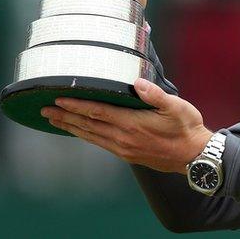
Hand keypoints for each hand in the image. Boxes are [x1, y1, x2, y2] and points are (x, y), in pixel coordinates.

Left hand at [41, 78, 212, 173]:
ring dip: (70, 127)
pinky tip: (79, 131)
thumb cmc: (187, 128)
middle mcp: (123, 138)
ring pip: (90, 136)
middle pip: (87, 125)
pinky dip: (85, 136)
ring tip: (54, 120)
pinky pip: (99, 143)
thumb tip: (137, 81)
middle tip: (45, 110)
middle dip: (64, 116)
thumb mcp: (176, 107)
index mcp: (132, 124)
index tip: (59, 98)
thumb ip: (154, 94)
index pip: (97, 112)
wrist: (194, 156)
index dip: (76, 105)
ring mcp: (124, 148)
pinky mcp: (127, 154)